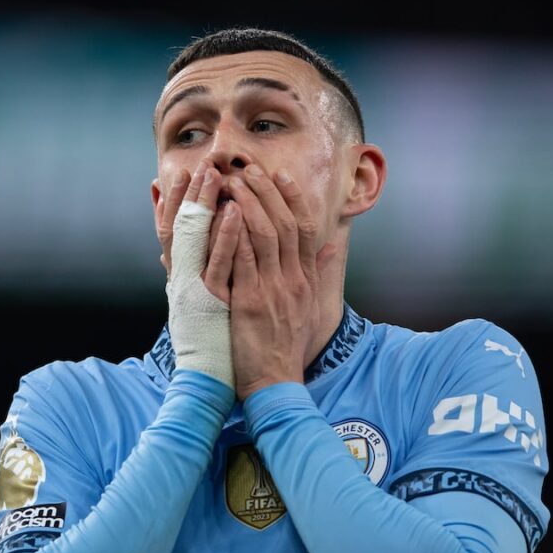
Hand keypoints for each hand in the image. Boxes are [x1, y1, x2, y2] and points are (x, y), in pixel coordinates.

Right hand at [164, 160, 243, 388]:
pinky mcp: (211, 301)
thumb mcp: (204, 302)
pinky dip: (226, 235)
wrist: (208, 379)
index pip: (177, 230)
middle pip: (182, 226)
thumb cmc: (215, 340)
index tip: (185, 173)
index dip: (180, 200)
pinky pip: (219, 263)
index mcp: (183, 277)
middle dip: (191, 193)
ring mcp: (195, 288)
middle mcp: (183, 279)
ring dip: (206, 203)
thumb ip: (205, 274)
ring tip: (215, 174)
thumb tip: (194, 256)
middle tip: (201, 163)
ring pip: (196, 237)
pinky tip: (234, 211)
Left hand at [229, 164, 322, 399]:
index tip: (282, 175)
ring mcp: (272, 290)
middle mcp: (293, 281)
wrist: (274, 383)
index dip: (294, 199)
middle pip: (284, 224)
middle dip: (266, 192)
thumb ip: (318, 274)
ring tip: (231, 181)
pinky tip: (222, 215)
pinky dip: (233, 234)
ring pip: (263, 236)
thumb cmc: (285, 346)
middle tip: (249, 169)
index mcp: (305, 281)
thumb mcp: (309, 308)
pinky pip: (242, 260)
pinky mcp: (248, 302)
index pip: (305, 229)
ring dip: (247, 204)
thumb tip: (331, 245)